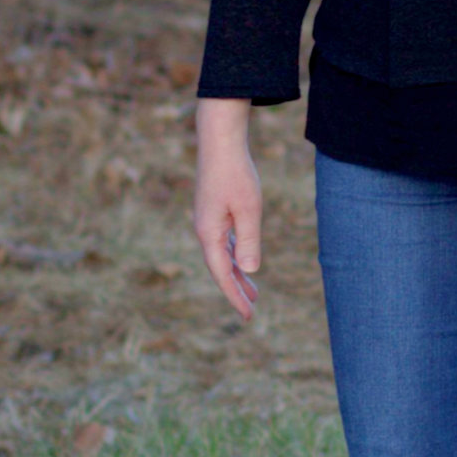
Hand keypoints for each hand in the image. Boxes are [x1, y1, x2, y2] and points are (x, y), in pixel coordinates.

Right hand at [193, 98, 261, 319]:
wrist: (219, 141)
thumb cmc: (235, 173)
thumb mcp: (249, 208)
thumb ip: (249, 240)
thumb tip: (248, 269)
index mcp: (209, 233)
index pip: (223, 274)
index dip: (235, 295)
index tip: (248, 315)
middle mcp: (204, 230)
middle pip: (220, 268)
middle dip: (235, 289)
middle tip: (251, 311)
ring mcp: (207, 221)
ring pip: (222, 255)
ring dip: (236, 273)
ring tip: (252, 292)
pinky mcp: (213, 211)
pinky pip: (223, 242)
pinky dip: (234, 256)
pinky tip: (243, 260)